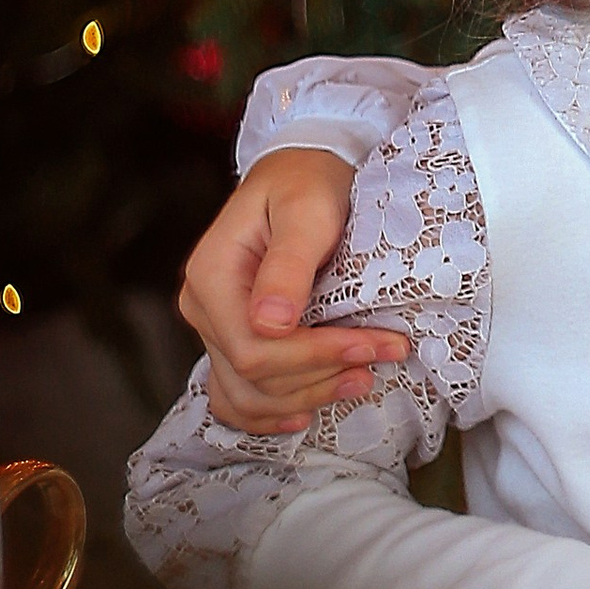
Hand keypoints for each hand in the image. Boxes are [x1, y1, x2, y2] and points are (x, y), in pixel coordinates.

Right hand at [181, 148, 406, 431]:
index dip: (314, 357)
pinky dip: (269, 413)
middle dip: (322, 376)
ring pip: (247, 394)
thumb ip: (289, 264)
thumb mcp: (306, 210)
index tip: (374, 345)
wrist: (300, 172)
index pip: (254, 348)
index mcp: (211, 276)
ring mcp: (214, 327)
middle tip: (386, 354)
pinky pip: (238, 393)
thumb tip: (270, 323)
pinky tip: (305, 416)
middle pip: (254, 376)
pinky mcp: (233, 337)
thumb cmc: (307, 183)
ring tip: (363, 380)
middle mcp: (203, 307)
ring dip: (306, 398)